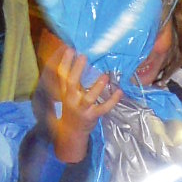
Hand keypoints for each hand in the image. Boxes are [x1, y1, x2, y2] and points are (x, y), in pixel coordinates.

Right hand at [45, 45, 119, 162]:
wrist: (71, 132)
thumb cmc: (71, 109)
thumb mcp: (67, 95)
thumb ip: (70, 80)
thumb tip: (76, 61)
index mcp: (64, 92)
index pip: (62, 75)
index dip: (65, 62)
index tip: (70, 49)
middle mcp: (71, 100)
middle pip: (72, 83)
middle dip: (77, 70)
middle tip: (83, 56)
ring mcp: (81, 109)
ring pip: (89, 98)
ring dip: (97, 87)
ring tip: (104, 76)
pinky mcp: (92, 116)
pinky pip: (103, 108)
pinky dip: (112, 100)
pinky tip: (119, 92)